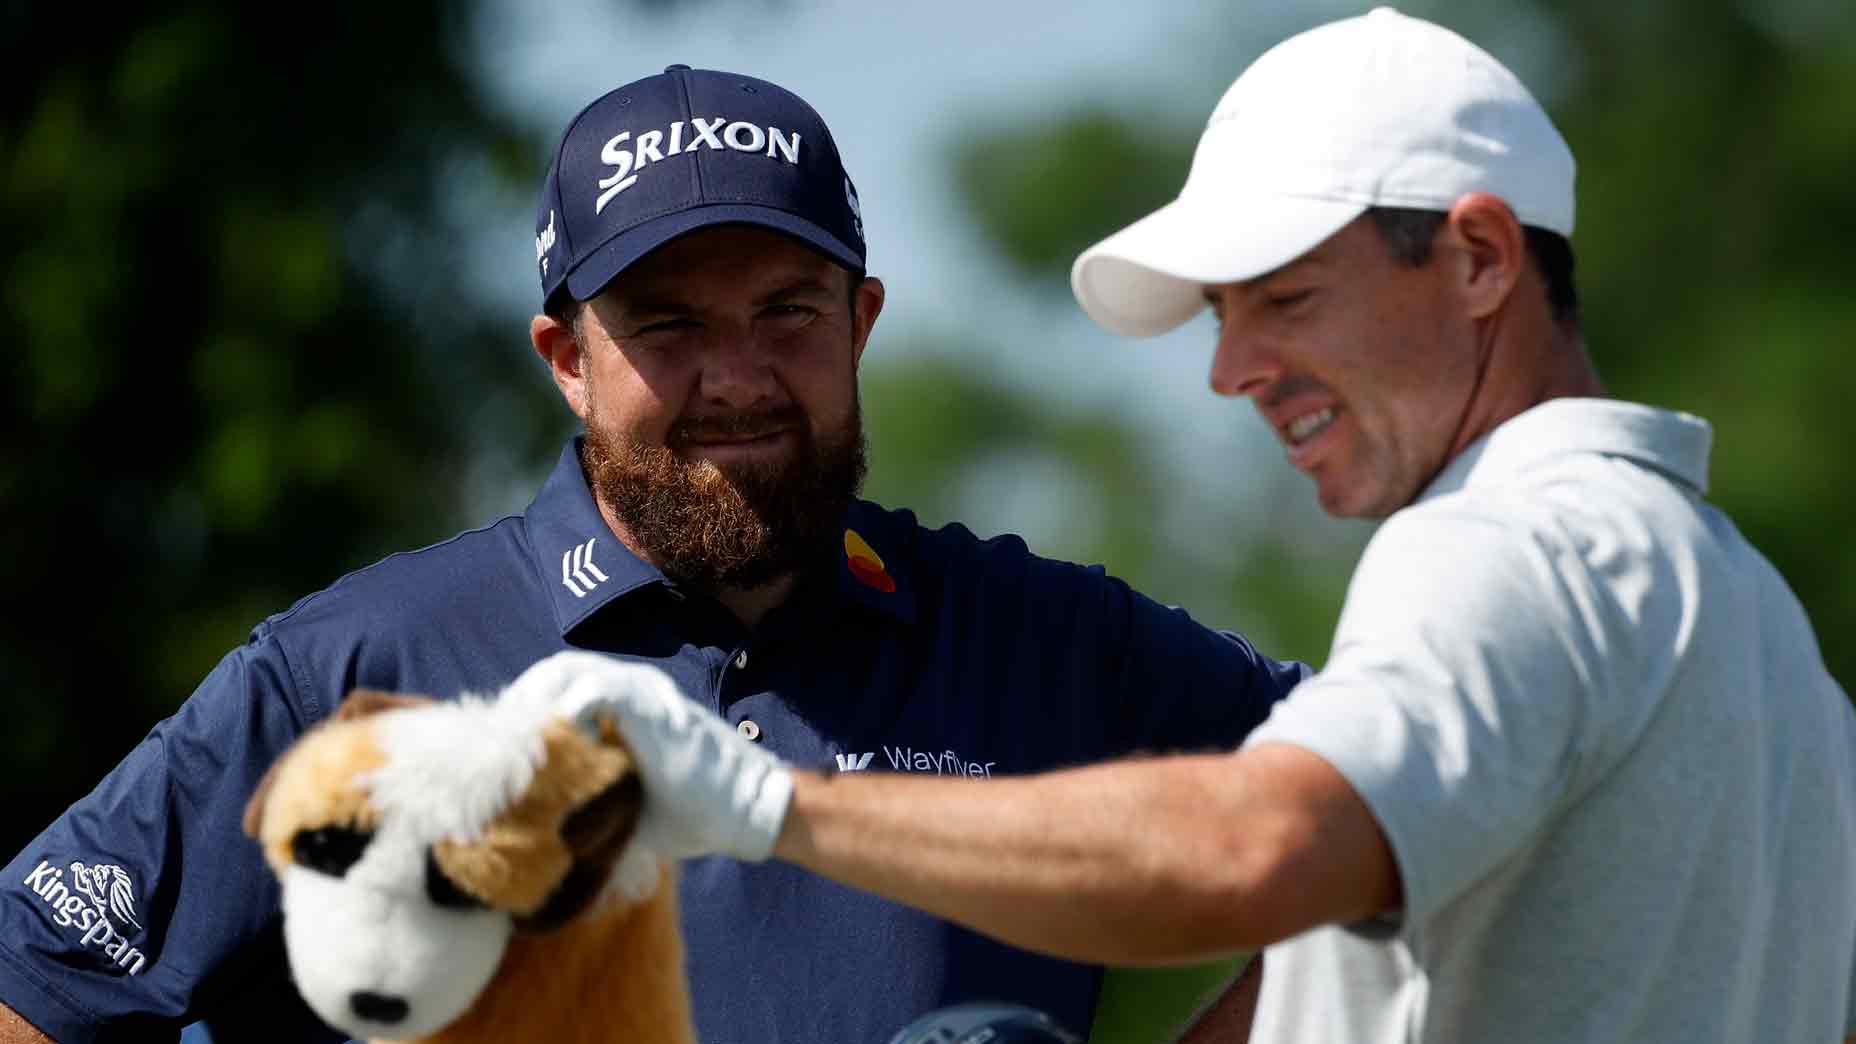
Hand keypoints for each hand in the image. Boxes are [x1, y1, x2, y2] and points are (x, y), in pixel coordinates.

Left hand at [501, 650, 793, 861]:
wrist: (745, 811)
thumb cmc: (691, 815)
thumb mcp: (624, 809)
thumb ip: (586, 804)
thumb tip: (536, 836)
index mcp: (621, 708)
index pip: (553, 689)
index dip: (522, 712)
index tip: (497, 750)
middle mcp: (628, 690)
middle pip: (550, 671)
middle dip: (518, 702)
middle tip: (498, 743)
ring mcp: (640, 692)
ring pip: (565, 670)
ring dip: (534, 702)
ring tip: (518, 743)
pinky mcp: (651, 705)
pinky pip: (594, 692)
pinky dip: (566, 714)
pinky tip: (556, 747)